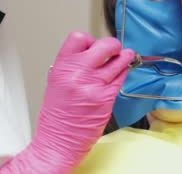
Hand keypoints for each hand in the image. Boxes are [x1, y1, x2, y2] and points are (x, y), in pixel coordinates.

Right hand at [0, 31, 133, 172]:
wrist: (58, 142)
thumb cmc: (56, 117)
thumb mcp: (56, 83)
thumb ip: (72, 66)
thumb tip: (90, 54)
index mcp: (62, 68)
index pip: (79, 38)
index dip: (89, 40)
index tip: (93, 45)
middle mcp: (78, 74)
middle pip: (103, 46)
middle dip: (111, 45)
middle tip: (113, 48)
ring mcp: (94, 86)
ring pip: (117, 61)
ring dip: (124, 57)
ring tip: (125, 55)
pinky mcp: (106, 98)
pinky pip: (121, 78)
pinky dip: (124, 72)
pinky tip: (124, 70)